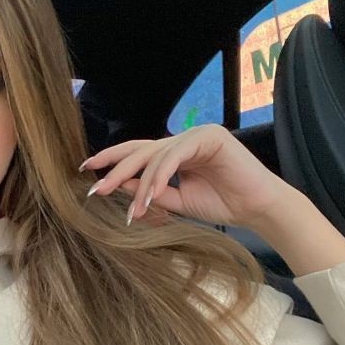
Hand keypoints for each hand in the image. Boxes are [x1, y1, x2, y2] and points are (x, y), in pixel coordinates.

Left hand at [79, 124, 292, 228]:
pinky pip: (174, 156)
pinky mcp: (208, 137)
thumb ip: (151, 192)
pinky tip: (149, 196)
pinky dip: (160, 176)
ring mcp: (196, 134)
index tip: (86, 171)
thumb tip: (118, 186)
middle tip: (96, 189)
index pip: (137, 151)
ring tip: (132, 209)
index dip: (112, 160)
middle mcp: (182, 139)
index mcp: (174, 151)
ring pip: (156, 155)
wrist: (258, 209)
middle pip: (140, 150)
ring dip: (140, 184)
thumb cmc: (222, 203)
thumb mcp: (177, 201)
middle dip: (116, 170)